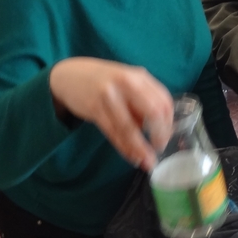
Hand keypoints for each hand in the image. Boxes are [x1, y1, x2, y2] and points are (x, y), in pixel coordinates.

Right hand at [50, 58, 173, 169]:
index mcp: (140, 76)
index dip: (168, 123)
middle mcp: (127, 82)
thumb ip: (142, 101)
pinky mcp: (94, 107)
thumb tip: (158, 131)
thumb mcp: (128, 84)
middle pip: (153, 111)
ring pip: (130, 127)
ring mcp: (109, 94)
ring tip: (147, 162)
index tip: (168, 137)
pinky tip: (131, 157)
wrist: (69, 75)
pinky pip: (113, 132)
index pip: (164, 101)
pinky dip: (124, 147)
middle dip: (160, 135)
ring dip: (140, 148)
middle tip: (160, 149)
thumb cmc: (104, 82)